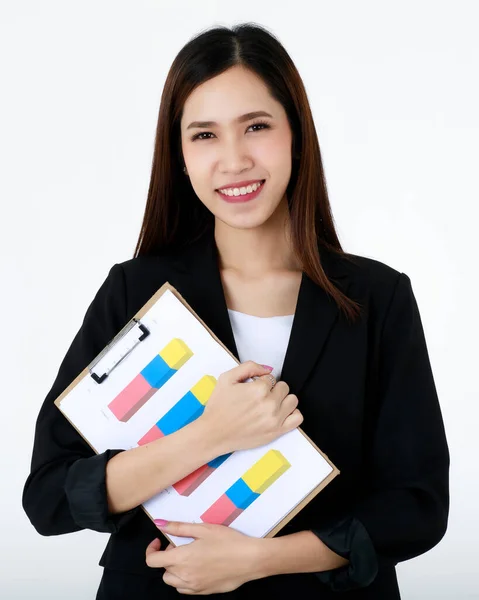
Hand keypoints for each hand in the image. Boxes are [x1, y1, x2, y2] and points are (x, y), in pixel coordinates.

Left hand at [145, 520, 260, 593]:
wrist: (250, 559)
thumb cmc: (228, 541)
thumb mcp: (203, 529)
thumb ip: (178, 527)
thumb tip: (159, 524)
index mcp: (182, 559)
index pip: (153, 561)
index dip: (151, 550)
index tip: (159, 541)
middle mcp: (185, 576)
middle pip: (163, 572)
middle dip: (167, 558)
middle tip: (181, 545)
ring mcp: (195, 587)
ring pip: (173, 582)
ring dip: (175, 570)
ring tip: (190, 556)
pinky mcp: (205, 592)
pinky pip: (186, 589)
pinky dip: (185, 580)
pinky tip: (198, 567)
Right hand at [199, 361, 302, 454]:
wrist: (213, 433)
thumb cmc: (218, 408)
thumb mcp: (226, 378)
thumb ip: (248, 367)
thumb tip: (267, 369)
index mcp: (258, 389)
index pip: (271, 378)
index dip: (261, 382)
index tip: (253, 389)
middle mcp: (269, 404)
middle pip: (284, 387)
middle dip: (273, 389)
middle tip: (260, 397)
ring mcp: (274, 419)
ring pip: (292, 400)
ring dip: (283, 400)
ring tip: (270, 404)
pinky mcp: (277, 432)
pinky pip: (297, 418)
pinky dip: (292, 413)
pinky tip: (280, 413)